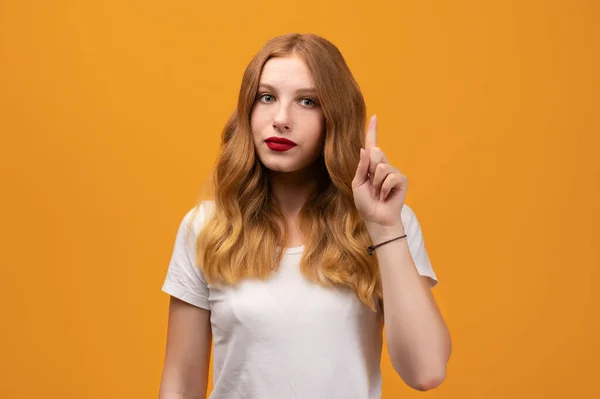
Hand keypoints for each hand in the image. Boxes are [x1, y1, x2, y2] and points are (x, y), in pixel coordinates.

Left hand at [352, 115, 407, 232]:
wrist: (376, 218)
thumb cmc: (365, 203)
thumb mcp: (358, 184)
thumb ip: (362, 167)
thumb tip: (366, 149)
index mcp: (370, 165)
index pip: (371, 145)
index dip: (372, 130)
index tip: (374, 116)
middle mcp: (383, 165)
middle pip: (375, 153)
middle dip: (370, 170)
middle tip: (371, 186)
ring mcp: (393, 172)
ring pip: (381, 167)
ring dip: (376, 183)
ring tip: (378, 193)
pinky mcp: (402, 179)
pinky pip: (390, 177)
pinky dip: (384, 188)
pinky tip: (385, 196)